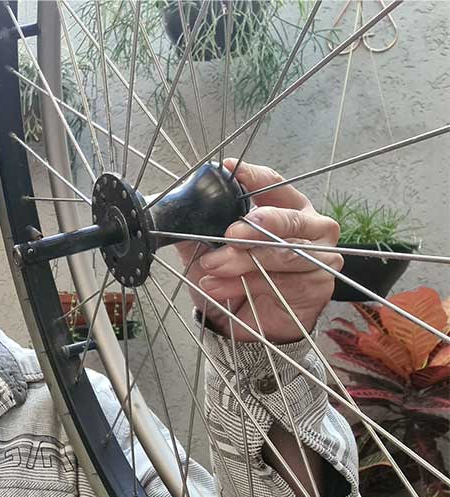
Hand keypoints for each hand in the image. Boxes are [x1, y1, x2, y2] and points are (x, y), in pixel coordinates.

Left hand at [176, 159, 341, 343]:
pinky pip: (280, 281)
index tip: (230, 171)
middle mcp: (310, 228)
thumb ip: (198, 224)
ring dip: (242, 261)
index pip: (274, 185)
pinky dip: (243, 284)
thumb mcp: (207, 248)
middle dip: (257, 225)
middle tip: (230, 234)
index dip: (254, 177)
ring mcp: (319, 256)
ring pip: (282, 252)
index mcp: (286, 208)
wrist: (238, 323)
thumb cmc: (230, 279)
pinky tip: (218, 286)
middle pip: (288, 218)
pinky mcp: (318, 285)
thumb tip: (178, 204)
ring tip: (212, 266)